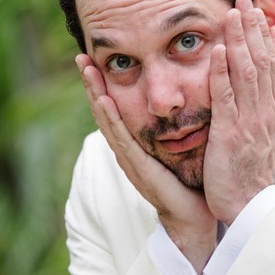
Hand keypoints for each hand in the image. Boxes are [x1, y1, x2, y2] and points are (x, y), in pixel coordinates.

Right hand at [76, 54, 216, 272]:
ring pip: (107, 120)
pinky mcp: (138, 167)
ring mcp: (128, 158)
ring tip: (86, 69)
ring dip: (95, 93)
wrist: (193, 217)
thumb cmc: (188, 183)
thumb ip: (173, 126)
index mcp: (134, 143)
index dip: (102, 85)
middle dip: (92, 83)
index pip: (113, 108)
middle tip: (81, 56)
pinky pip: (122, 138)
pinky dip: (111, 118)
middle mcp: (126, 149)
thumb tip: (180, 99)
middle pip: (103, 110)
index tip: (95, 59)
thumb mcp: (177, 147)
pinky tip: (104, 100)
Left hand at [202, 0, 274, 224]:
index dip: (266, 35)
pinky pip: (227, 98)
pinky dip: (222, 72)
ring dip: (238, 40)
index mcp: (273, 112)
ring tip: (231, 13)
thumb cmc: (251, 176)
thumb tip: (261, 91)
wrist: (252, 210)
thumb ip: (260, 112)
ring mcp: (251, 123)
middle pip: (263, 60)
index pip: (273, 64)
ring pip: (247, 72)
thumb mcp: (263, 138)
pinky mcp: (232, 135)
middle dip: (253, 28)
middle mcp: (266, 113)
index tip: (258, 10)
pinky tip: (216, 51)